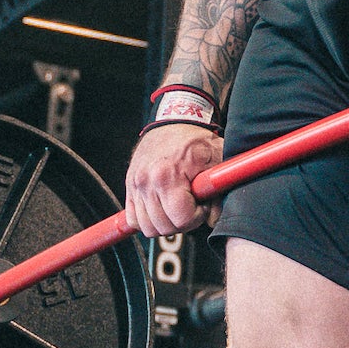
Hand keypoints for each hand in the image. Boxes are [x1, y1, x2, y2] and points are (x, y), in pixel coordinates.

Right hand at [125, 121, 221, 235]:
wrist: (175, 120)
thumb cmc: (196, 140)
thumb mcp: (216, 161)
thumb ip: (218, 193)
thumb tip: (213, 220)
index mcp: (168, 176)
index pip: (181, 220)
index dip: (197, 217)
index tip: (202, 204)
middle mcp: (147, 182)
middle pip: (163, 227)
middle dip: (182, 222)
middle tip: (191, 206)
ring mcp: (136, 185)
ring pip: (147, 227)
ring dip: (165, 223)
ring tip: (177, 206)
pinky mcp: (130, 186)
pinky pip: (134, 219)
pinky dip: (147, 219)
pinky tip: (163, 207)